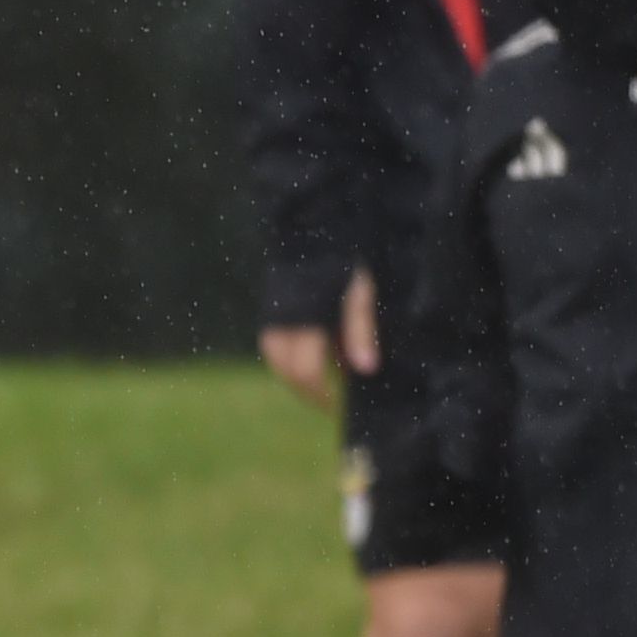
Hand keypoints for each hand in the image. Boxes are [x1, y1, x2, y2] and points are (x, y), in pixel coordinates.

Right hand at [257, 270, 378, 410]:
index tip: (338, 408)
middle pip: (288, 374)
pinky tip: (312, 356)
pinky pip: (275, 349)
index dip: (322, 396)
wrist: (310, 228)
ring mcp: (272, 320)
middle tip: (331, 401)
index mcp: (305, 323)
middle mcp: (282, 325)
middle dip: (309, 392)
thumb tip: (366, 370)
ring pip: (278, 364)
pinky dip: (291, 360)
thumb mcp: (359, 293)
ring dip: (298, 377)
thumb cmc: (341, 259)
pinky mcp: (270, 314)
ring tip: (323, 381)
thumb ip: (361, 331)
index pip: (308, 374)